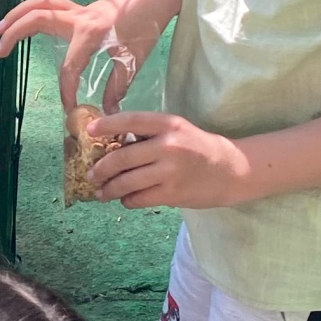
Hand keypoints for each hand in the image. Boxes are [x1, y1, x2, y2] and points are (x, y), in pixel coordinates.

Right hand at [0, 0, 128, 111]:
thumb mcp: (134, 60)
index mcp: (93, 33)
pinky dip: (31, 10)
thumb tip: (107, 113)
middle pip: (39, 19)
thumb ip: (117, 86)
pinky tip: (21, 21)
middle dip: (16, 33)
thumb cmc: (146, 26)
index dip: (66, 90)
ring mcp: (78, 10)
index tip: (68, 108)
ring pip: (40, 5)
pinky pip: (49, 5)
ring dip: (17, 14)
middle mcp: (80, 18)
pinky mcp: (79, 8)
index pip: (70, 66)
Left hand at [85, 113, 256, 210]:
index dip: (106, 125)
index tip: (88, 132)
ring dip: (109, 189)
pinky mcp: (172, 193)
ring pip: (126, 182)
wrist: (231, 171)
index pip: (130, 121)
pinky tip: (126, 199)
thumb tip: (111, 144)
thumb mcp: (178, 131)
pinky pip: (138, 198)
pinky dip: (127, 200)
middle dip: (100, 169)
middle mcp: (168, 145)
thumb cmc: (198, 148)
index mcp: (168, 124)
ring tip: (102, 193)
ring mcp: (170, 171)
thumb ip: (149, 135)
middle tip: (91, 175)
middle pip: (121, 158)